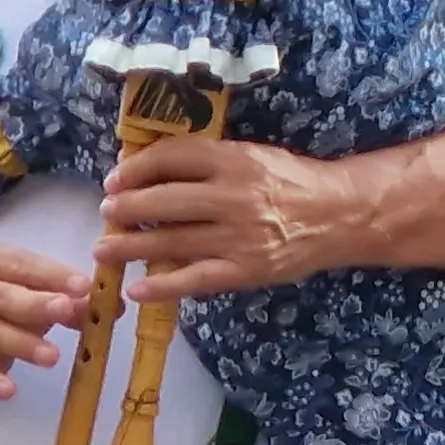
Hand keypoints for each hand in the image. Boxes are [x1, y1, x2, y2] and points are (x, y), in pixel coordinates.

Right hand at [0, 246, 88, 398]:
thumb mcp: (26, 293)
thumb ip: (66, 299)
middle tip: (65, 311)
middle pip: (2, 297)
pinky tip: (8, 390)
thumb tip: (113, 307)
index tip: (83, 286)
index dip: (52, 274)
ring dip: (21, 344)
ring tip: (53, 357)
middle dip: (35, 304)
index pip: (21, 264)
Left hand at [99, 136, 354, 301]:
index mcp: (235, 160)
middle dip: (125, 208)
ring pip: (170, 240)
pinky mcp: (244, 269)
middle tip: (106, 212)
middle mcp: (233, 197)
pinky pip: (193, 278)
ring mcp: (237, 236)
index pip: (172, 157)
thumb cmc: (293, 182)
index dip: (136, 167)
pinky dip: (161, 285)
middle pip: (162, 200)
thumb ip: (210, 160)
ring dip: (129, 246)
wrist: (340, 216)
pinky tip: (135, 289)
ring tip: (104, 249)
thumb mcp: (254, 156)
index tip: (116, 178)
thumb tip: (151, 166)